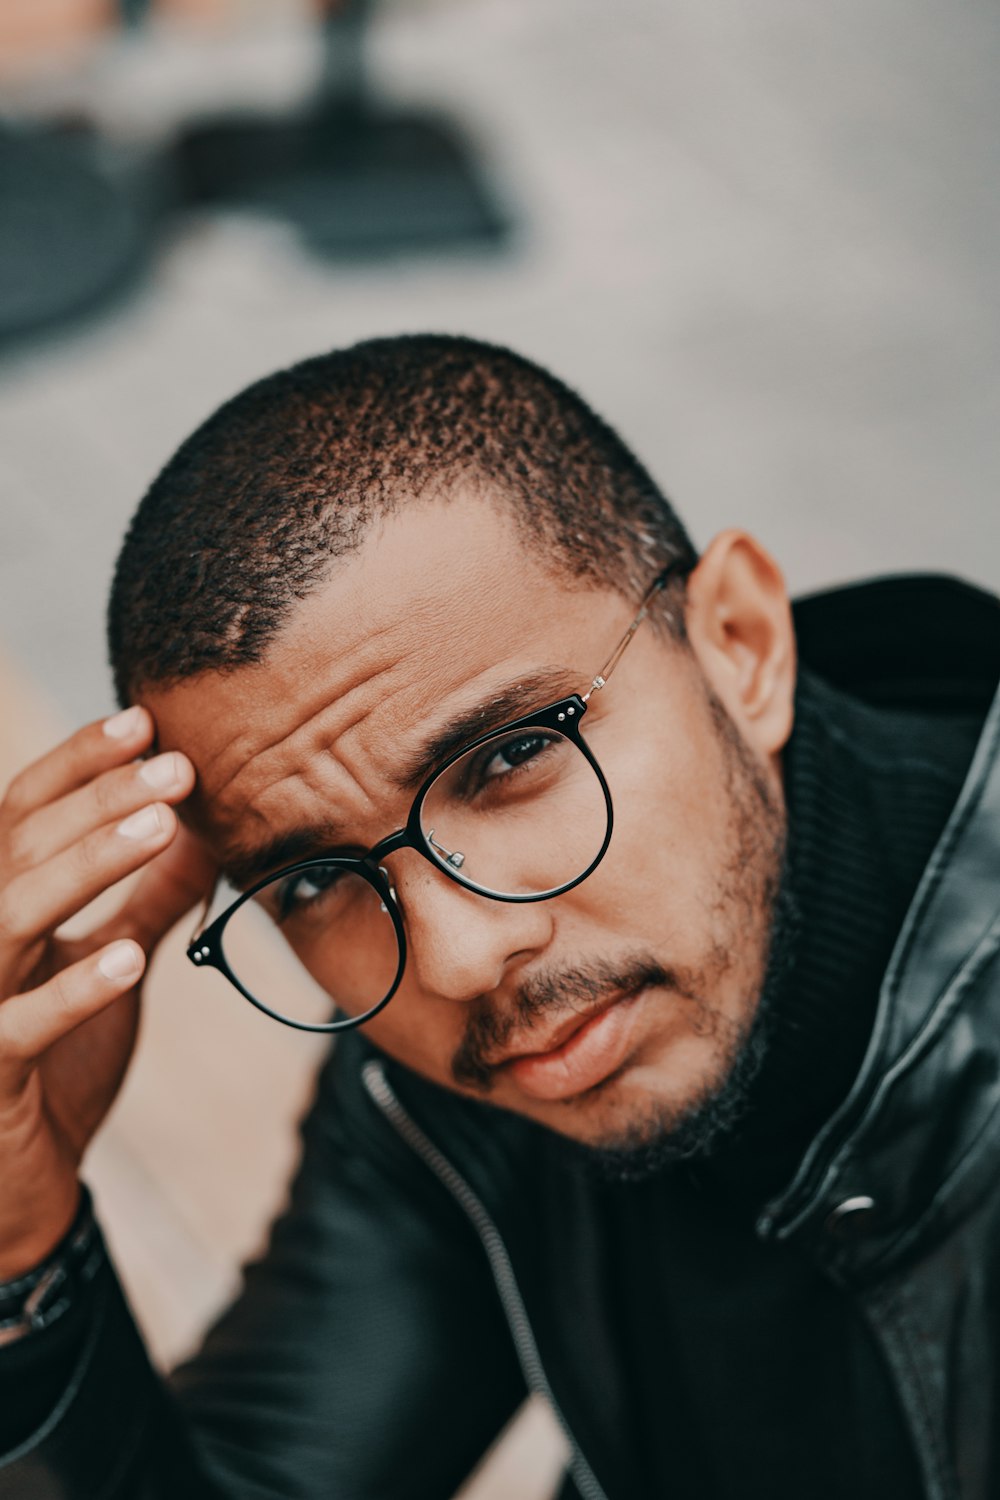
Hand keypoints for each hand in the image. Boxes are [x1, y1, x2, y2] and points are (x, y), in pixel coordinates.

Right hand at [0, 706, 213, 1278]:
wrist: (10, 1190)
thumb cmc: (51, 1069)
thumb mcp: (107, 970)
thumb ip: (144, 906)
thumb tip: (206, 837)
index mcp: (0, 908)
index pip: (23, 814)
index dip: (78, 765)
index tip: (145, 722)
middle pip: (21, 850)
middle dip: (100, 802)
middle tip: (178, 767)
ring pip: (10, 918)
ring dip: (85, 869)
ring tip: (161, 828)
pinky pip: (20, 1027)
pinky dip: (72, 992)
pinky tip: (128, 960)